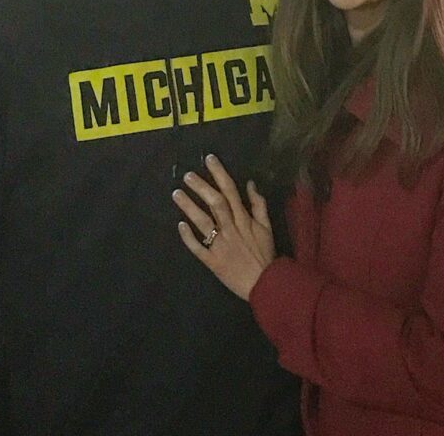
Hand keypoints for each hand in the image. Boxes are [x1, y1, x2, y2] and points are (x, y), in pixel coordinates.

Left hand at [173, 154, 275, 299]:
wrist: (265, 284)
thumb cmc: (265, 254)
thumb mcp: (267, 227)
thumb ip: (258, 204)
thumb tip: (249, 183)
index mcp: (244, 219)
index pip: (230, 191)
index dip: (219, 173)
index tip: (209, 159)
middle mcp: (231, 229)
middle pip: (215, 203)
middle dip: (201, 187)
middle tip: (187, 175)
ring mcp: (220, 245)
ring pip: (203, 223)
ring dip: (189, 207)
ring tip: (176, 194)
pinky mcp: (212, 261)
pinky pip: (198, 248)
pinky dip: (188, 237)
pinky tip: (179, 225)